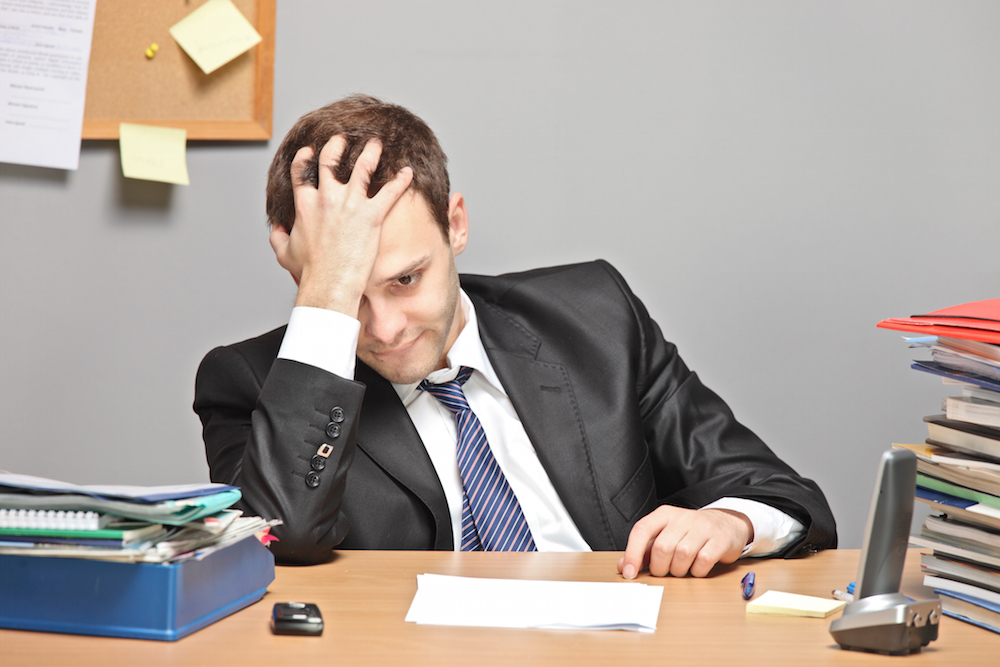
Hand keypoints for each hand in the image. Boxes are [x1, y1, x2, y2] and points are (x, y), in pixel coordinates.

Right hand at [269, 136, 412, 315]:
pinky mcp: (372, 215)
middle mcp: (327, 198)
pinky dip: (400, 180)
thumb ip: (277, 238)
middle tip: (342, 139)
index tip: (310, 151)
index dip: (304, 157)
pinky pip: (390, 192)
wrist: (330, 283)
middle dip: (336, 145)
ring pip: (362, 167)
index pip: (301, 171)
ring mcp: (351, 205)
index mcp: (305, 204)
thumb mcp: (285, 253)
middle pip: (330, 160)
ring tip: (376, 144)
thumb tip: (275, 229)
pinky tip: (407, 172)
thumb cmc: (310, 272)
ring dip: (370, 152)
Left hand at [617, 507, 752, 578]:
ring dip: (679, 570)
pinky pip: (703, 561)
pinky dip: (697, 571)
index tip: (629, 573)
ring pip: (682, 555)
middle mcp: (682, 518)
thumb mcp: (665, 536)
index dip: (633, 553)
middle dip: (660, 568)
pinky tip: (697, 568)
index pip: (642, 530)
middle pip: (662, 548)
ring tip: (681, 569)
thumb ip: (644, 551)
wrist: (725, 524)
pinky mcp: (719, 540)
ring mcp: (702, 527)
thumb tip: (623, 567)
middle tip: (665, 571)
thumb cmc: (689, 533)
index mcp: (664, 515)